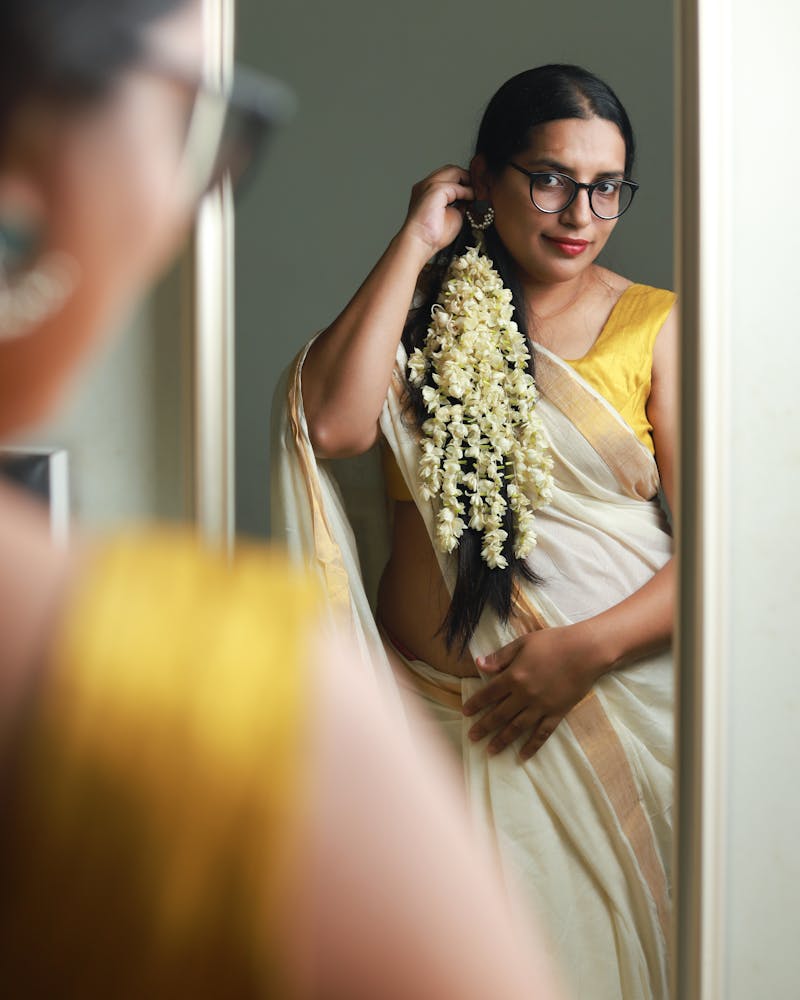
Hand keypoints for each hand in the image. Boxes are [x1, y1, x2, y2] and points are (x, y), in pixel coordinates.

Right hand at [400, 165, 473, 256]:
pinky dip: (466, 192)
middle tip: (478, 190)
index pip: (448, 176)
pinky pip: (456, 185)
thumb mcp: (452, 215)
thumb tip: (471, 198)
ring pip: (454, 171)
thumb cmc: (433, 235)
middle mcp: (426, 184)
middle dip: (467, 178)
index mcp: (428, 191)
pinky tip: (471, 200)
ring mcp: (429, 184)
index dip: (463, 182)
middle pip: (451, 170)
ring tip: (475, 195)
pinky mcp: (435, 189)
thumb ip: (460, 204)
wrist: (420, 243)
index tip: (474, 193)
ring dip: (467, 182)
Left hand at [462, 625, 600, 760]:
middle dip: (484, 727)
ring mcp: (541, 706)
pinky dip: (532, 746)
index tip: (465, 713)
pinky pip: (542, 734)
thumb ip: (500, 656)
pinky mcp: (557, 713)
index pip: (488, 693)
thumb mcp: (523, 643)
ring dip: (502, 740)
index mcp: (514, 676)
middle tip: (472, 738)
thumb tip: (479, 663)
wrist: (585, 651)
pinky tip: (523, 756)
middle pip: (499, 714)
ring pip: (517, 728)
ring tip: (490, 751)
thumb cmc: (553, 642)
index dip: (476, 704)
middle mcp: (524, 695)